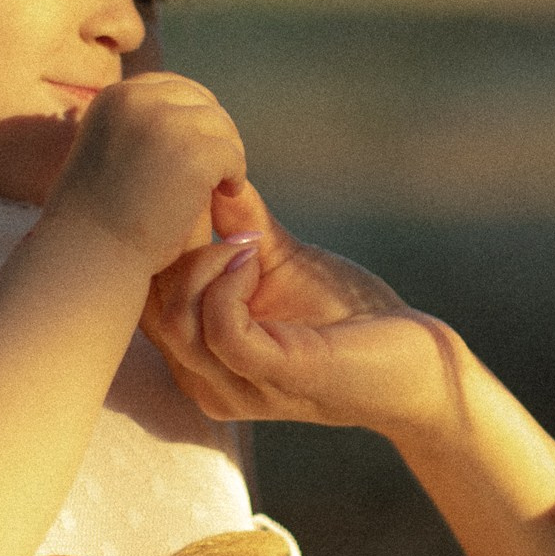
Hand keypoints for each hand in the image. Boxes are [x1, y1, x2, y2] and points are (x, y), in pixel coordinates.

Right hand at [48, 73, 244, 272]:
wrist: (91, 253)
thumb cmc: (99, 216)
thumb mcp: (111, 153)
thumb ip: (141, 127)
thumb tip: (187, 112)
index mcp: (116, 96)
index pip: (174, 88)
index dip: (194, 116)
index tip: (200, 145)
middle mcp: (140, 99)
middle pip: (202, 102)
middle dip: (214, 134)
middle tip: (218, 168)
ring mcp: (168, 124)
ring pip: (221, 127)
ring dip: (226, 155)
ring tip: (220, 185)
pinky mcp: (195, 154)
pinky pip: (233, 155)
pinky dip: (235, 176)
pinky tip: (226, 196)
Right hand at [143, 179, 464, 439]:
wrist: (415, 362)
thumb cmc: (346, 314)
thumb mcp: (279, 258)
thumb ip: (237, 224)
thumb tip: (206, 169)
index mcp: (197, 354)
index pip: (139, 299)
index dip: (148, 242)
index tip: (179, 197)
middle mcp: (204, 379)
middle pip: (145, 311)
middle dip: (165, 249)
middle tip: (205, 210)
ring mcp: (238, 387)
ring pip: (175, 322)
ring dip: (203, 264)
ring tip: (243, 240)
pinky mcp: (278, 377)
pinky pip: (223, 333)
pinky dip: (230, 285)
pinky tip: (254, 258)